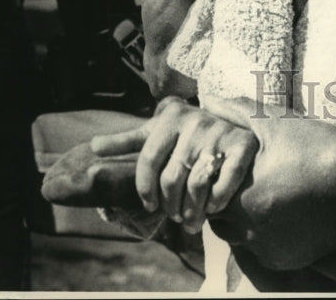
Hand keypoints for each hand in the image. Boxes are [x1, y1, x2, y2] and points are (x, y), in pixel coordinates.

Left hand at [91, 96, 257, 233]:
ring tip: (191, 220)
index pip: (148, 160)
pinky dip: (217, 201)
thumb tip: (92, 145)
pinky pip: (224, 183)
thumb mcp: (157, 134)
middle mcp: (195, 120)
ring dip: (193, 211)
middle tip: (175, 216)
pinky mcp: (243, 145)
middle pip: (171, 178)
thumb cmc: (186, 137)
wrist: (233, 126)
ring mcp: (220, 131)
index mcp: (171, 116)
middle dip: (171, 206)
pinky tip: (213, 206)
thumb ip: (128, 141)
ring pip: (196, 185)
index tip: (150, 205)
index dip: (145, 189)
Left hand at [201, 97, 335, 268]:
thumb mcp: (274, 122)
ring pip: (241, 239)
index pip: (208, 196)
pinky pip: (264, 252)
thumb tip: (209, 100)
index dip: (217, 181)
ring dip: (245, 221)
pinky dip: (266, 236)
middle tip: (248, 182)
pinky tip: (284, 212)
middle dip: (228, 203)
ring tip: (267, 195)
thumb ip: (236, 112)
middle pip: (221, 221)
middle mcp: (251, 231)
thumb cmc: (314, 146)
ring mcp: (270, 250)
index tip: (233, 169)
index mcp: (242, 199)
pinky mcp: (288, 259)